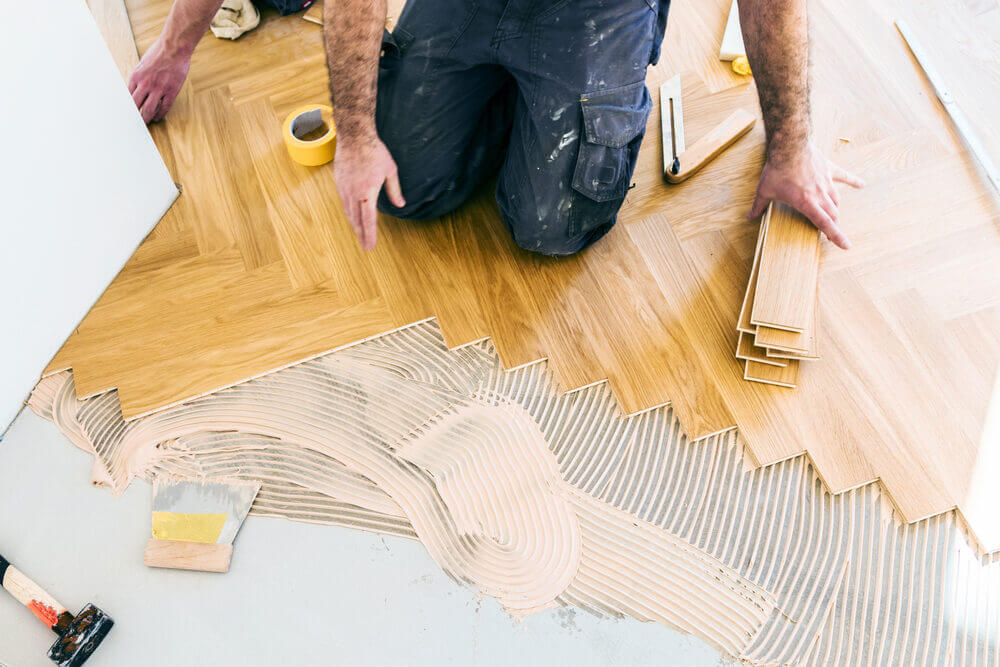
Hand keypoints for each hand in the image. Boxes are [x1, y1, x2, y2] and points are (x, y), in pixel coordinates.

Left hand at [128, 39, 190, 122]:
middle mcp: (145, 84)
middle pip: (136, 106)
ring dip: (146, 119)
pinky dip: (160, 114)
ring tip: (145, 123)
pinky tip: (157, 117)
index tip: (126, 114)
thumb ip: (138, 78)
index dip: (127, 107)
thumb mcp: (142, 64)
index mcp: (135, 77)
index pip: (127, 97)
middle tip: (133, 123)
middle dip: (134, 116)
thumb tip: (135, 89)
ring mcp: (158, 88)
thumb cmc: (158, 53)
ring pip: (148, 109)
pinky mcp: (171, 91)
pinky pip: (164, 107)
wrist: (174, 47)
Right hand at [333, 135, 404, 249]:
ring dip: (354, 225)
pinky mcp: (339, 182)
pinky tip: (352, 216)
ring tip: (360, 235)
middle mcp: (354, 193)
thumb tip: (401, 204)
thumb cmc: (375, 152)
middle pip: (357, 220)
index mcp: (368, 192)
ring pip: (348, 212)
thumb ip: (394, 190)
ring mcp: (344, 188)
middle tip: (366, 246)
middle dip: (361, 234)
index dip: (370, 234)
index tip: (370, 246)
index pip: (368, 219)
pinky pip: (344, 202)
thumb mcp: (390, 170)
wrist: (355, 136)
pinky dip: (349, 212)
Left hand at [748, 142, 864, 248]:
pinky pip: (844, 176)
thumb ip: (758, 206)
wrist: (789, 146)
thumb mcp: (764, 191)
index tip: (846, 246)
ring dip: (835, 208)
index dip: (836, 236)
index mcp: (806, 203)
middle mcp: (820, 195)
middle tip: (829, 229)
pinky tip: (862, 184)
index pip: (825, 224)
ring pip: (837, 200)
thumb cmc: (776, 170)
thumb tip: (749, 217)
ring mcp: (826, 182)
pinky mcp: (829, 169)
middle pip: (832, 214)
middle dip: (832, 223)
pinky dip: (853, 181)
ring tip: (833, 213)